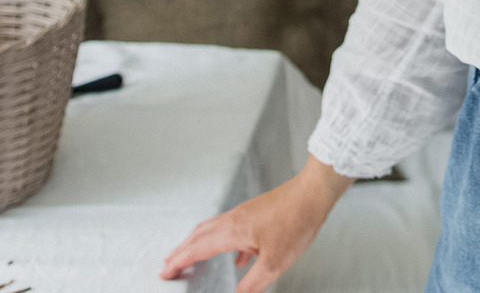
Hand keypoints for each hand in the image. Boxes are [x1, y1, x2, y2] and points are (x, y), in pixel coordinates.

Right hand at [159, 156, 351, 291]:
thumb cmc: (296, 222)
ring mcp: (243, 214)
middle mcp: (233, 219)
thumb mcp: (274, 264)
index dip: (179, 260)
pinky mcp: (254, 213)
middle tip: (168, 264)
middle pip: (198, 236)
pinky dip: (222, 242)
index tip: (166, 271)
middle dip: (181, 251)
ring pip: (212, 230)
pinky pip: (230, 229)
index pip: (197, 248)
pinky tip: (237, 257)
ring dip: (198, 244)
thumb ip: (251, 286)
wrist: (313, 195)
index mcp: (232, 231)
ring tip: (191, 257)